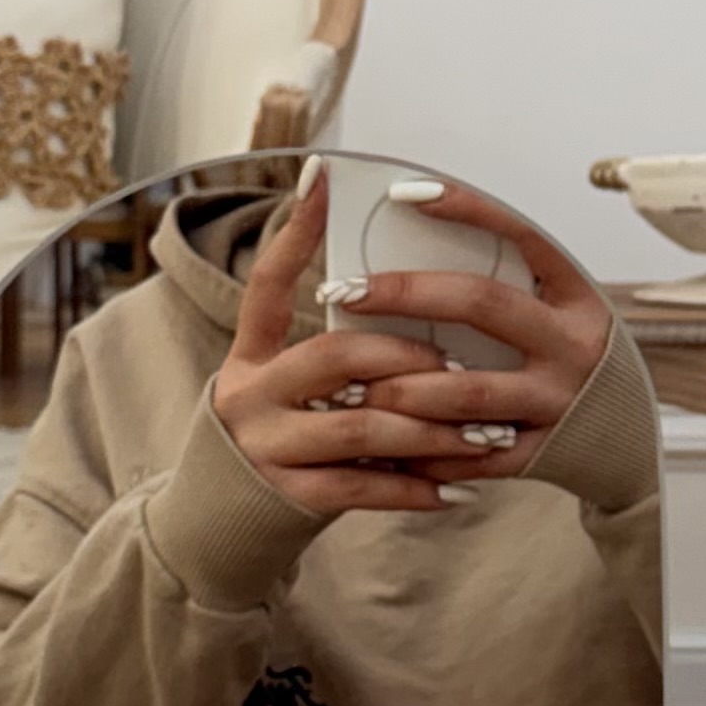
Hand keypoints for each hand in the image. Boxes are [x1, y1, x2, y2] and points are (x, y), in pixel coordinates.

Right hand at [212, 161, 500, 514]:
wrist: (222, 529)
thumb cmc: (282, 446)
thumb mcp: (288, 393)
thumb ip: (336, 361)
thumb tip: (416, 316)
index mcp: (250, 357)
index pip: (269, 283)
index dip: (294, 231)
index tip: (321, 176)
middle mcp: (250, 394)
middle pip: (334, 356)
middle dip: (407, 359)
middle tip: (461, 367)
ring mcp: (265, 446)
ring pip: (360, 426)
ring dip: (431, 430)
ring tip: (483, 435)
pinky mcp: (287, 496)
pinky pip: (362, 488)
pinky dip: (415, 489)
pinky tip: (458, 492)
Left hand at [328, 181, 612, 484]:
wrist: (630, 443)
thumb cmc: (576, 365)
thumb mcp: (562, 315)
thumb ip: (510, 291)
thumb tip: (418, 255)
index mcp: (577, 297)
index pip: (522, 237)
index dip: (467, 211)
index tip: (406, 194)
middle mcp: (572, 345)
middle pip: (483, 304)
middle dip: (407, 294)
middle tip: (347, 290)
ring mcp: (558, 402)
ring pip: (468, 391)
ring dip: (402, 386)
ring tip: (354, 383)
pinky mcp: (541, 453)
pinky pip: (471, 455)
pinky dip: (424, 450)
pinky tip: (385, 441)